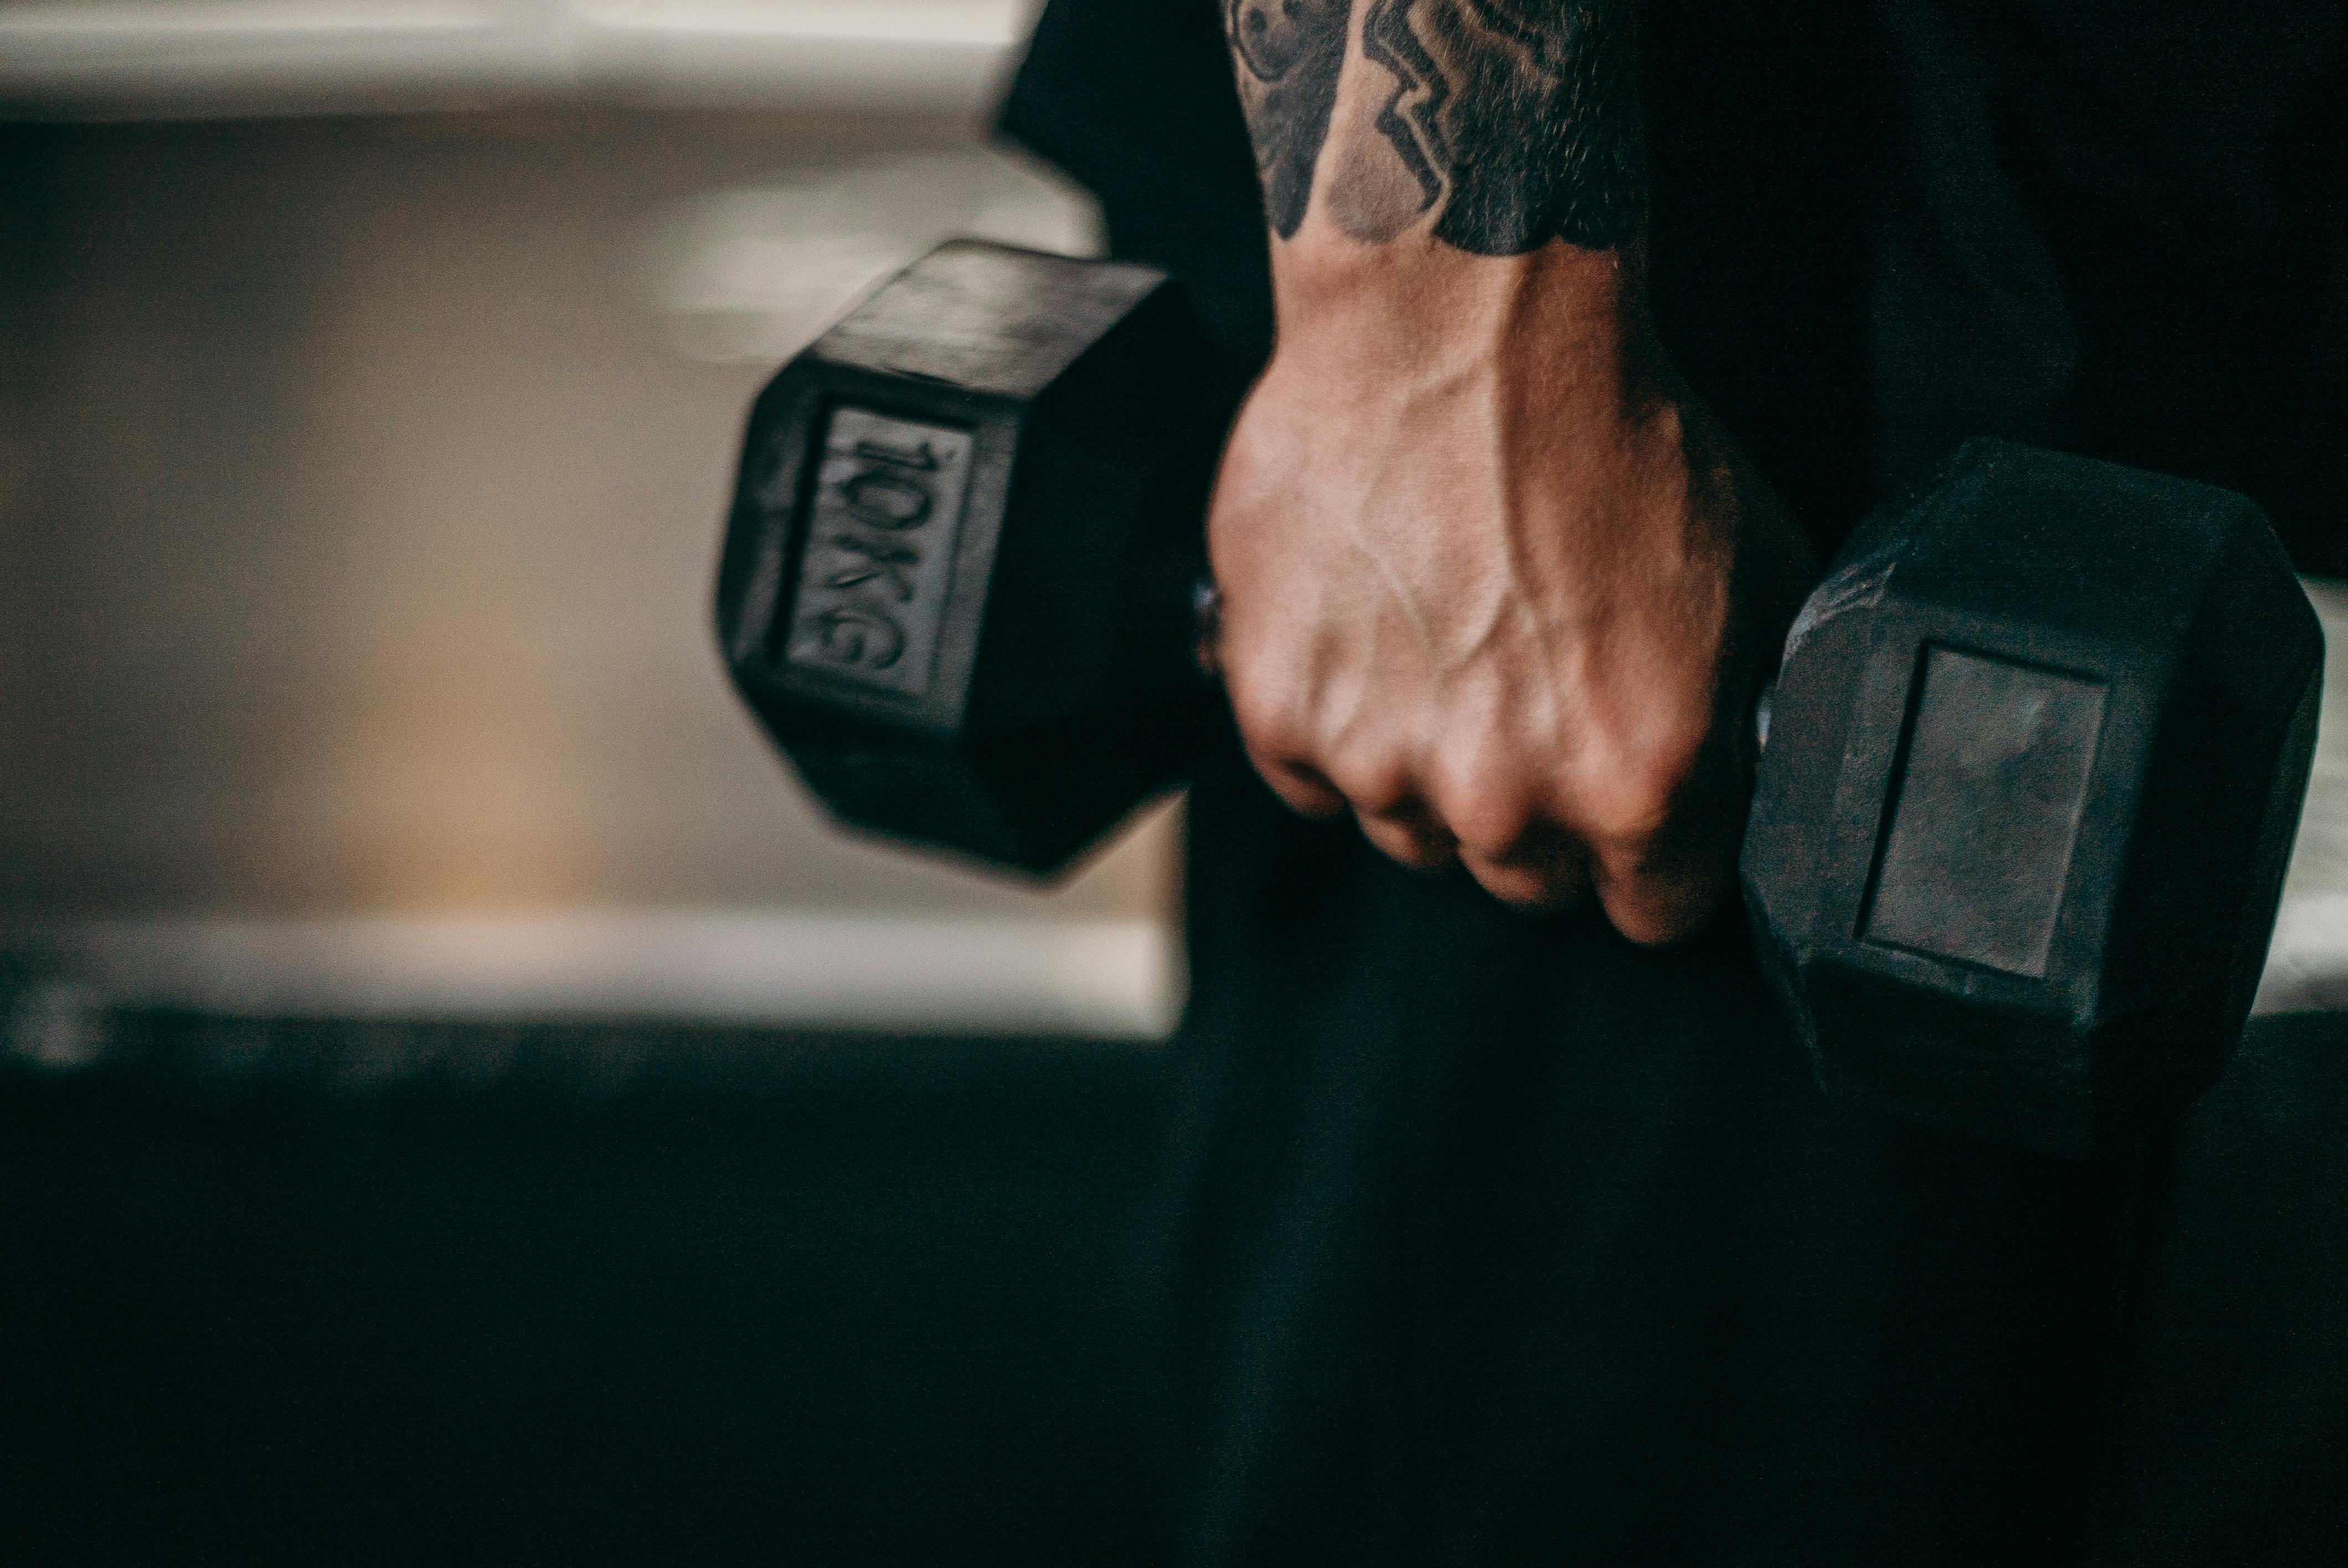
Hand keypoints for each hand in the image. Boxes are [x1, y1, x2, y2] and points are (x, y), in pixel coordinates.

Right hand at [1206, 239, 1814, 943]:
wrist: (1458, 318)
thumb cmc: (1612, 427)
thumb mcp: (1754, 574)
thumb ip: (1740, 716)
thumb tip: (1737, 784)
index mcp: (1635, 782)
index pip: (1649, 913)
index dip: (1645, 856)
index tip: (1626, 799)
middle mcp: (1504, 796)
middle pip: (1522, 880)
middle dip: (1535, 809)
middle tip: (1528, 689)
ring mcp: (1379, 760)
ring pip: (1410, 829)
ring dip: (1427, 763)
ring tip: (1443, 638)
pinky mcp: (1279, 710)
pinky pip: (1311, 775)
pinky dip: (1334, 720)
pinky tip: (1370, 630)